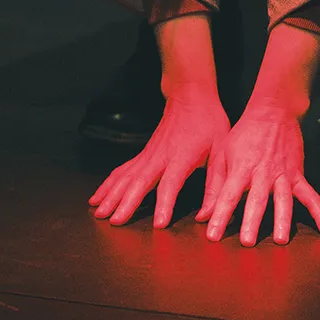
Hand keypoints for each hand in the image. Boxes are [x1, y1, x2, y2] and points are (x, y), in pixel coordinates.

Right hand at [89, 89, 230, 227]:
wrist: (190, 96)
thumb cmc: (209, 123)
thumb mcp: (222, 152)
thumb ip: (216, 185)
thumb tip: (207, 216)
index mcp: (182, 157)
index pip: (171, 183)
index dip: (165, 203)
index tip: (159, 223)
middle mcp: (160, 156)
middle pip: (140, 181)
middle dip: (126, 202)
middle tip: (114, 221)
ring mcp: (148, 154)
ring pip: (126, 176)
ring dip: (111, 195)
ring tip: (99, 213)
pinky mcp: (142, 154)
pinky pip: (122, 171)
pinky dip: (107, 184)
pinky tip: (97, 197)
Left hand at [198, 101, 319, 245]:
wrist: (273, 111)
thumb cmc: (244, 134)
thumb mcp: (223, 154)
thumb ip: (214, 187)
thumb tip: (203, 216)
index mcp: (241, 167)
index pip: (229, 195)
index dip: (220, 215)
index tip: (213, 234)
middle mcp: (263, 172)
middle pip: (257, 199)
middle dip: (252, 221)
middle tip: (248, 242)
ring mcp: (283, 174)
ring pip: (283, 199)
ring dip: (282, 220)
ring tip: (281, 240)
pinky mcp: (298, 174)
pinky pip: (310, 195)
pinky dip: (319, 212)